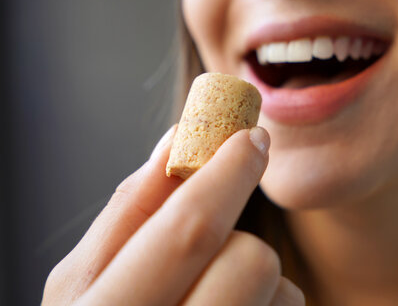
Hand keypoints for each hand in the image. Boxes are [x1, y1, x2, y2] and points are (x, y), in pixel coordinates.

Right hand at [42, 126, 304, 305]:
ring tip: (215, 298)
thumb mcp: (87, 276)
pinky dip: (268, 304)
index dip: (228, 176)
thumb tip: (178, 137)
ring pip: (281, 289)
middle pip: (251, 260)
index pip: (190, 233)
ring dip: (257, 281)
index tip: (252, 137)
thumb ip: (130, 209)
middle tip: (222, 245)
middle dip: (240, 240)